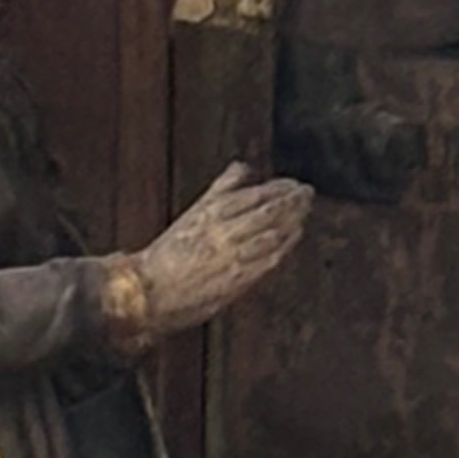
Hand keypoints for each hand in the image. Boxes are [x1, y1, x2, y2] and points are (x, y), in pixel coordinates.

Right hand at [137, 162, 312, 330]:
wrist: (150, 290)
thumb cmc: (171, 252)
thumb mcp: (195, 212)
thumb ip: (221, 189)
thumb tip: (242, 167)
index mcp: (212, 211)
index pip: (255, 194)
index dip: (280, 188)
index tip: (295, 183)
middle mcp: (224, 231)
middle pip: (268, 211)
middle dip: (292, 201)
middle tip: (307, 193)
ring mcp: (232, 256)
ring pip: (272, 233)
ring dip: (292, 220)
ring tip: (305, 211)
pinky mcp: (237, 279)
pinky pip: (268, 258)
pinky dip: (285, 245)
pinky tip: (294, 235)